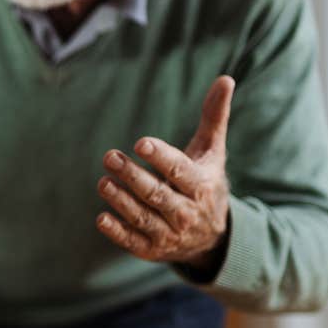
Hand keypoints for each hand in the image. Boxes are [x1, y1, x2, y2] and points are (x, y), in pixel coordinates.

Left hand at [96, 75, 232, 263]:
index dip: (161, 157)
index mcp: (202, 185)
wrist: (214, 237)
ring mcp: (170, 233)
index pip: (180, 170)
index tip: (141, 143)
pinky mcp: (154, 249)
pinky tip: (101, 217)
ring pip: (143, 217)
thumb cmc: (206, 182)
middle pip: (157, 194)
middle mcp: (187, 212)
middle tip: (110, 157)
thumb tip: (225, 78)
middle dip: (133, 176)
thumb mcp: (213, 152)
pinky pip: (134, 241)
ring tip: (104, 182)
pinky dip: (118, 232)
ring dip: (122, 201)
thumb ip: (214, 117)